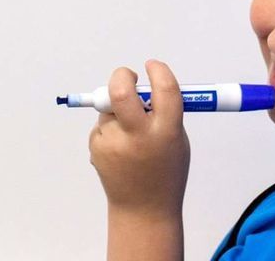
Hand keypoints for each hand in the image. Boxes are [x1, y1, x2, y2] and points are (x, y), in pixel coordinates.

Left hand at [88, 59, 190, 216]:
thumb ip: (164, 112)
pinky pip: (102, 125)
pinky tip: (120, 150)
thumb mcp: (176, 139)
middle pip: (120, 91)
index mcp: (165, 132)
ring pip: (110, 108)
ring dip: (117, 110)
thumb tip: (145, 85)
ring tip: (129, 135)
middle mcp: (138, 136)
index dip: (158, 71)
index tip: (152, 66)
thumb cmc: (165, 170)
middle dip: (122, 76)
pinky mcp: (97, 148)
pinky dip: (110, 129)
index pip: (164, 89)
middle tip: (128, 78)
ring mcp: (114, 143)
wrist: (143, 209)